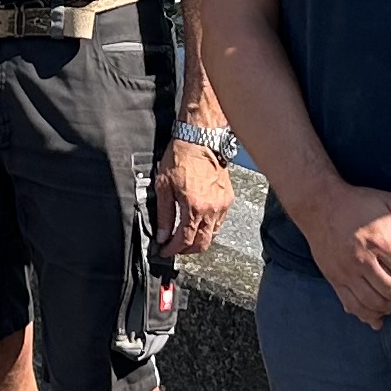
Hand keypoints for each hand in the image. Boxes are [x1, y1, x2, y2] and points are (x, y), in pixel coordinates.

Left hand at [153, 135, 233, 258]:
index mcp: (194, 207)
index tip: (164, 251)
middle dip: (187, 250)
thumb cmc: (181, 157)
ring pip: (213, 234)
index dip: (173, 250)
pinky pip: (220, 222)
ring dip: (198, 240)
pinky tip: (198, 224)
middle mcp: (212, 209)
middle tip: (174, 248)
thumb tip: (162, 235)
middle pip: (202, 243)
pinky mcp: (228, 198)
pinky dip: (208, 228)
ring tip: (185, 237)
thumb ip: (164, 214)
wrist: (200, 139)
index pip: (184, 240)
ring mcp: (222, 204)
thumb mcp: (164, 186)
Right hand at [301, 186, 390, 324]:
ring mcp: (346, 271)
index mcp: (379, 240)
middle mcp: (362, 259)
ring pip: (374, 303)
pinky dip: (368, 313)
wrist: (318, 205)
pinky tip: (377, 311)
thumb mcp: (388, 201)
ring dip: (389, 303)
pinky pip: (352, 305)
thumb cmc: (357, 203)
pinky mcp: (334, 279)